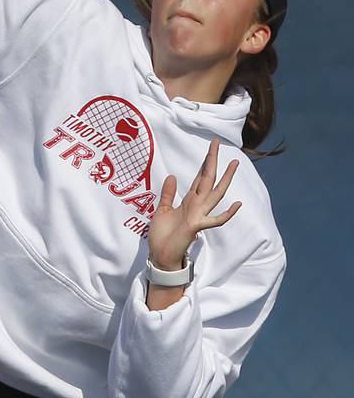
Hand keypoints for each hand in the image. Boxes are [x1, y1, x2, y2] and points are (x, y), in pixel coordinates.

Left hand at [147, 138, 241, 270]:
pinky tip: (237, 205)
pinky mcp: (196, 225)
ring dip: (225, 179)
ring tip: (234, 164)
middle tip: (217, 142)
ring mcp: (199, 214)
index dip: (205, 162)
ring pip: (215, 193)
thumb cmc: (163, 236)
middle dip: (212, 161)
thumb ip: (168, 194)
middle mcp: (197, 205)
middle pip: (208, 179)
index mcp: (189, 201)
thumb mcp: (161, 209)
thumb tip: (172, 175)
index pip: (199, 177)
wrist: (160, 256)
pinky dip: (227, 213)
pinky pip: (215, 220)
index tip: (211, 147)